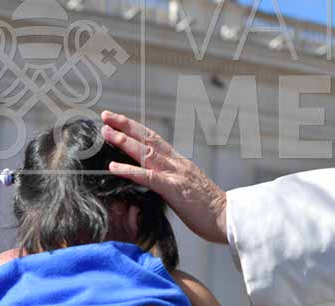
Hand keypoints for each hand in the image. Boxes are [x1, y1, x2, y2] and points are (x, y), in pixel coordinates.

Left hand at [100, 110, 228, 243]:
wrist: (228, 218)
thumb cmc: (208, 208)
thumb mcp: (186, 189)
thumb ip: (171, 181)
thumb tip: (153, 182)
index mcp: (179, 162)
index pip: (154, 139)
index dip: (136, 128)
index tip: (118, 121)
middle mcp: (177, 163)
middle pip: (148, 139)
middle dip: (126, 125)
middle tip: (106, 115)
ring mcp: (176, 174)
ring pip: (146, 152)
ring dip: (124, 141)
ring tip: (106, 132)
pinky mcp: (174, 189)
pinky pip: (148, 177)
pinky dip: (129, 170)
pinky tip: (113, 166)